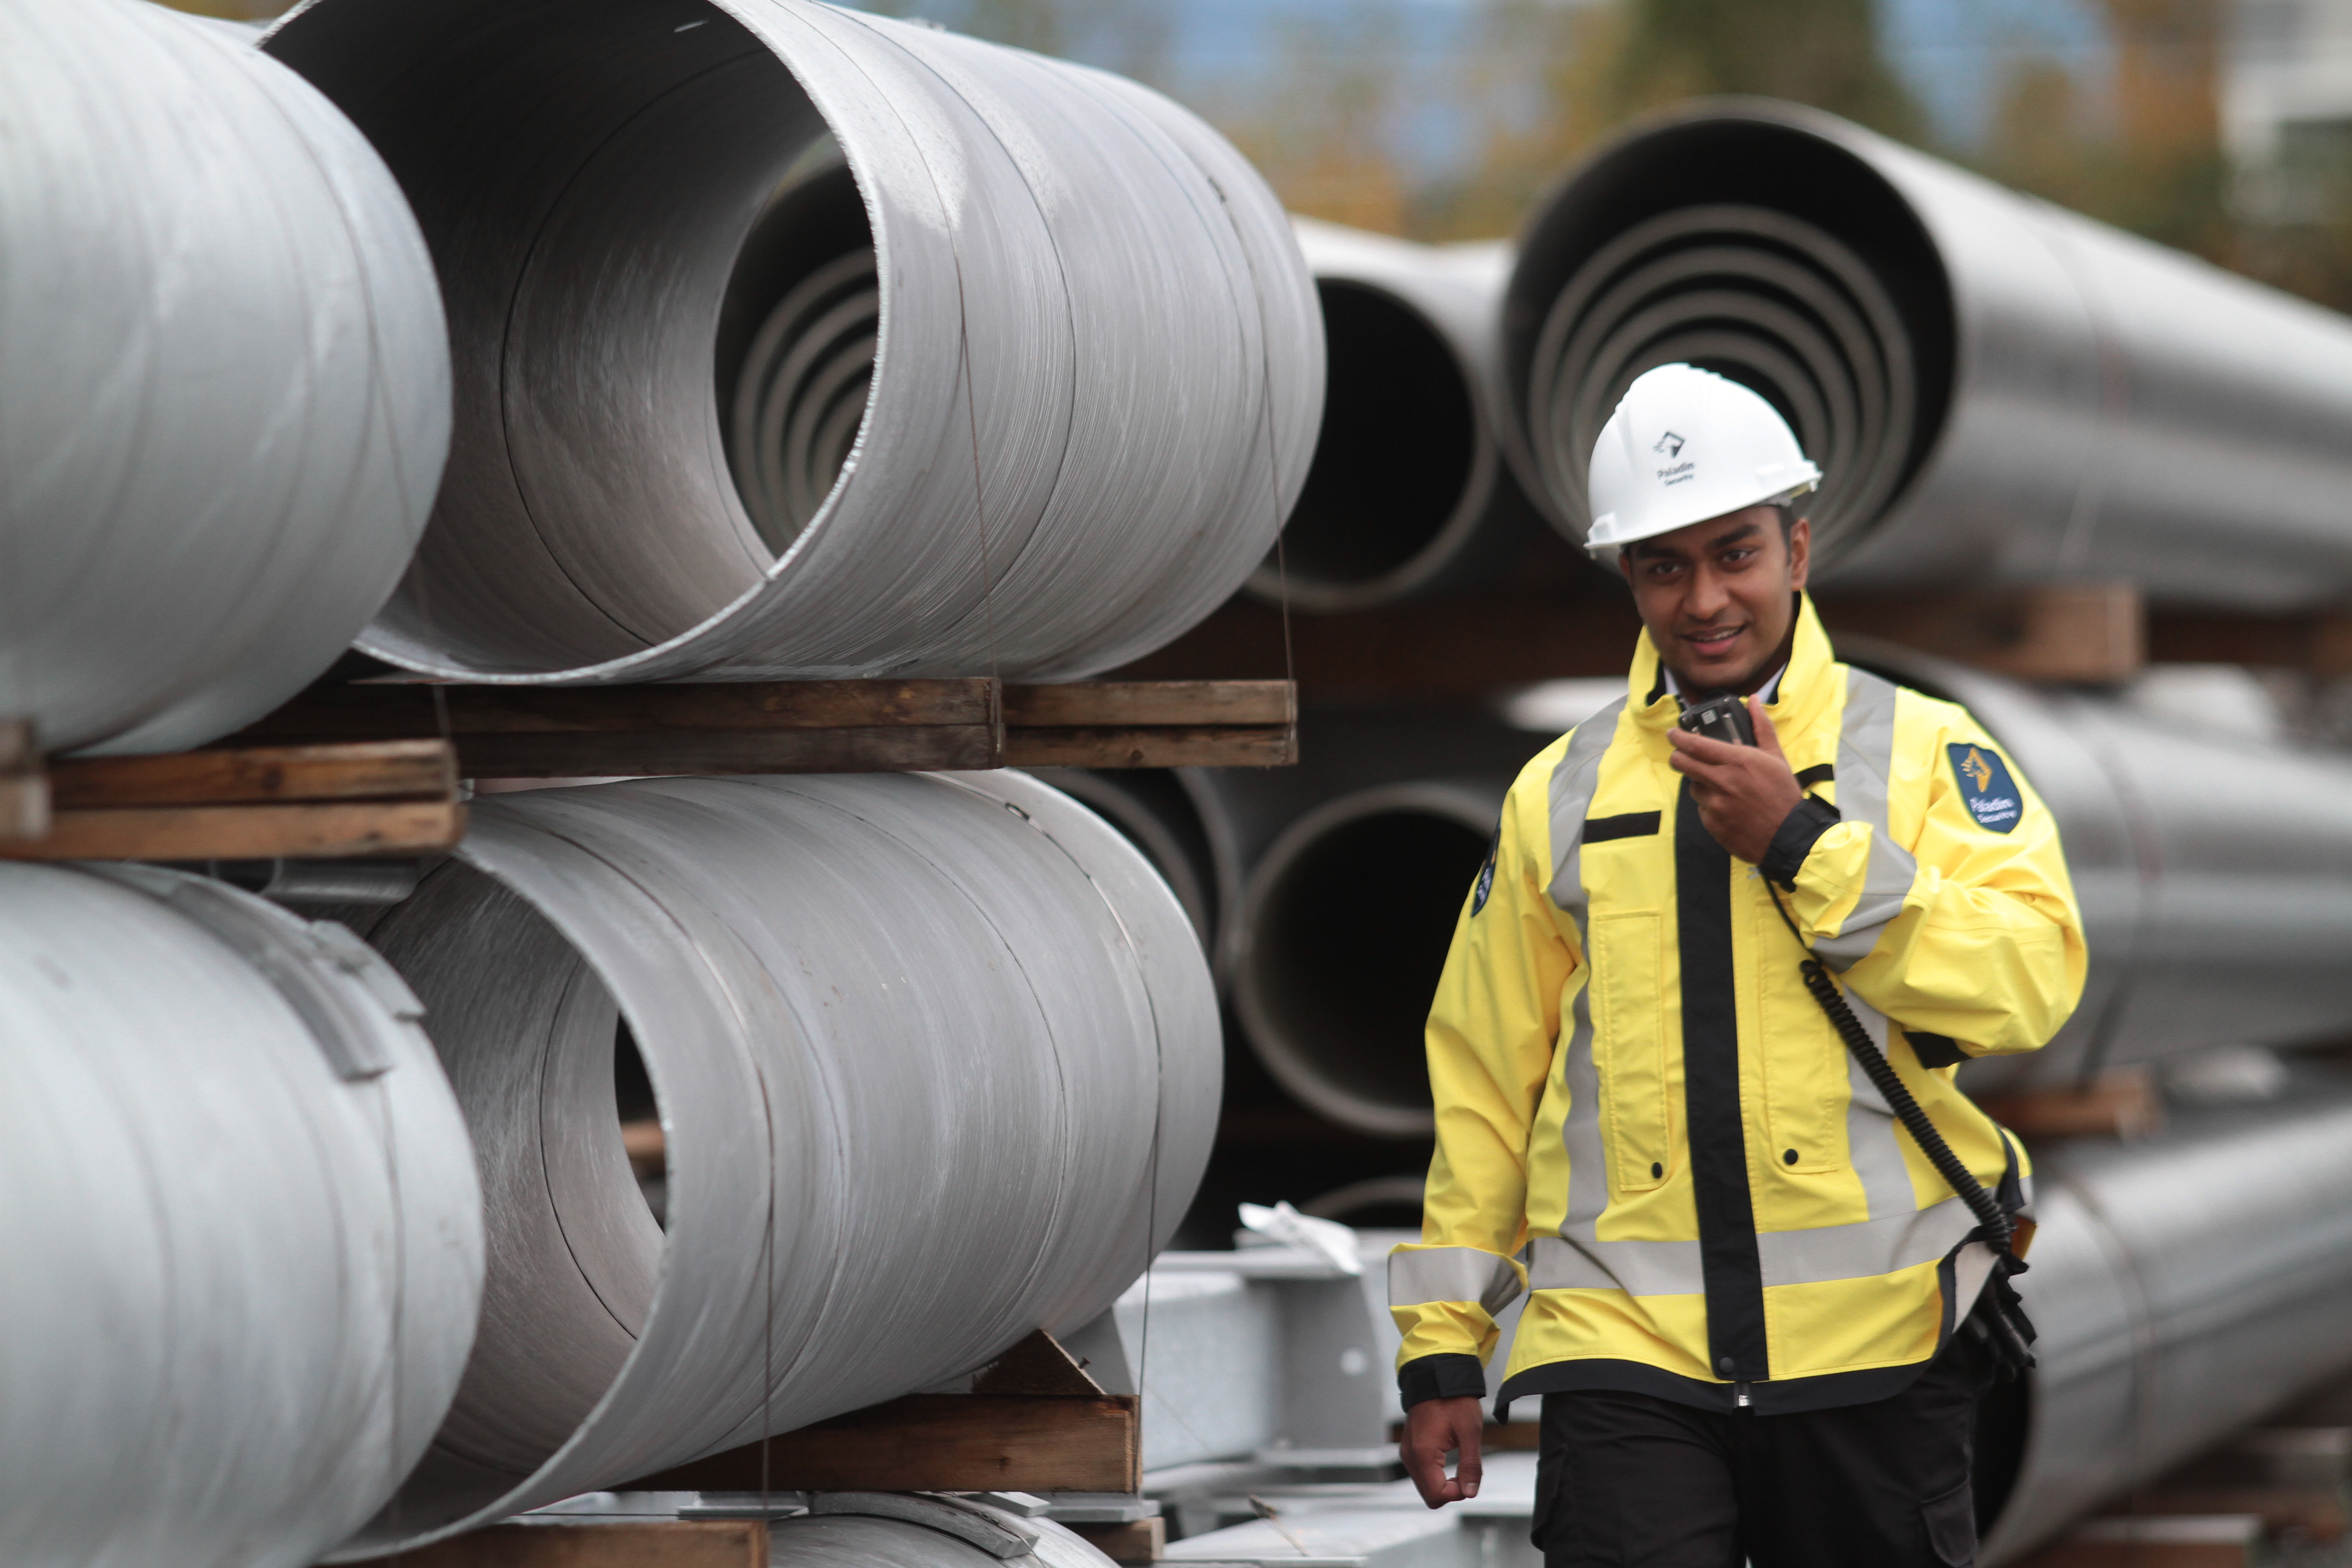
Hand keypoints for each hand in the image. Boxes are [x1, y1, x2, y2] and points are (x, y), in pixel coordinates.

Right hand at [1400, 1395, 1484, 1507]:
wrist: (1437, 1378)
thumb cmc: (1454, 1400)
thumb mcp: (1470, 1432)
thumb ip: (1470, 1465)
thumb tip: (1470, 1492)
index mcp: (1423, 1453)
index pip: (1436, 1495)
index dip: (1457, 1493)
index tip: (1469, 1477)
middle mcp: (1410, 1456)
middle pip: (1429, 1495)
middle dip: (1450, 1490)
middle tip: (1466, 1472)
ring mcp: (1407, 1452)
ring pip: (1425, 1486)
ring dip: (1443, 1483)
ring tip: (1458, 1464)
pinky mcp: (1409, 1448)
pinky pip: (1421, 1473)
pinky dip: (1436, 1474)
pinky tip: (1448, 1460)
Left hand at [1666, 696, 1802, 864]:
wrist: (1788, 836)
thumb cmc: (1783, 794)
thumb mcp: (1776, 757)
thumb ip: (1761, 727)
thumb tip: (1752, 700)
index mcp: (1736, 761)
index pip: (1694, 744)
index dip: (1678, 737)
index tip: (1672, 733)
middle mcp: (1721, 781)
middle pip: (1681, 763)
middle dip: (1678, 757)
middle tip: (1682, 755)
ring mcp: (1715, 804)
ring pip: (1693, 787)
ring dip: (1701, 784)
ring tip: (1722, 787)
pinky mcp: (1712, 824)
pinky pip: (1702, 809)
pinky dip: (1710, 806)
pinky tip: (1729, 807)